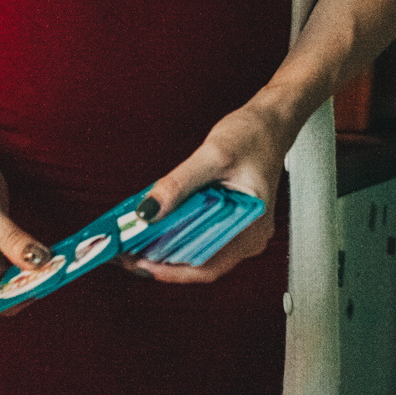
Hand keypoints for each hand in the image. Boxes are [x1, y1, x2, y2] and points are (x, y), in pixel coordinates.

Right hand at [0, 134, 53, 318]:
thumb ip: (13, 242)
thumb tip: (41, 265)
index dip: (1, 303)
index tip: (31, 290)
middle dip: (17, 292)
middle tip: (48, 281)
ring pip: (1, 285)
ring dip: (24, 280)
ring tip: (50, 271)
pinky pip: (7, 266)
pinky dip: (25, 265)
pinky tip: (43, 259)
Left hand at [126, 100, 291, 284]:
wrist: (268, 124)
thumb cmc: (253, 136)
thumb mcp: (212, 155)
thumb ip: (178, 184)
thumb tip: (149, 210)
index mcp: (252, 228)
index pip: (209, 266)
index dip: (171, 271)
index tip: (140, 263)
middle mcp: (247, 236)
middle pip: (199, 263)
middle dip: (160, 261)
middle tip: (127, 253)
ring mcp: (238, 230)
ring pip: (196, 251)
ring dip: (164, 248)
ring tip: (134, 241)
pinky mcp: (227, 221)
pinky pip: (198, 235)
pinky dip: (174, 233)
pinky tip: (153, 227)